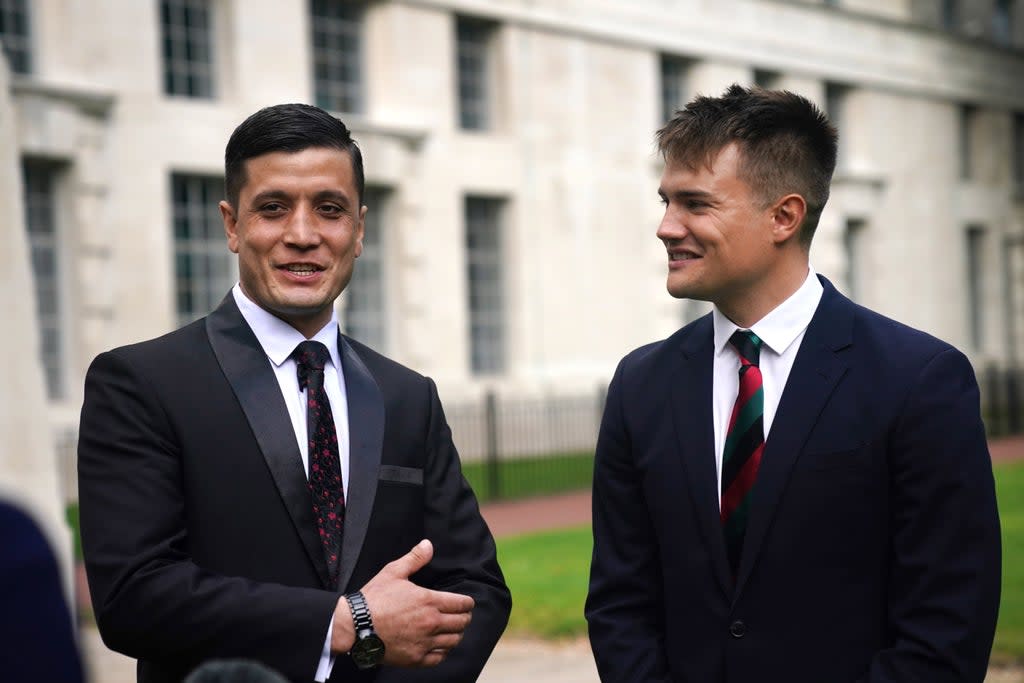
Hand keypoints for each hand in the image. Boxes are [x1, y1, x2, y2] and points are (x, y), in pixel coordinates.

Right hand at [331, 539, 474, 667]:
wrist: (355, 625)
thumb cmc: (374, 598)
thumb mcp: (393, 572)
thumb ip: (415, 558)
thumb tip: (428, 544)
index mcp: (428, 601)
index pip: (462, 604)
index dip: (467, 603)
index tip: (467, 603)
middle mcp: (430, 622)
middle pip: (462, 623)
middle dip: (465, 617)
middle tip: (462, 615)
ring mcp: (424, 642)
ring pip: (454, 641)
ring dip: (456, 634)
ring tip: (452, 630)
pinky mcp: (416, 658)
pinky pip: (440, 657)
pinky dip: (444, 651)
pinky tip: (440, 645)